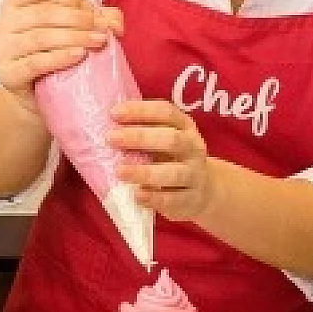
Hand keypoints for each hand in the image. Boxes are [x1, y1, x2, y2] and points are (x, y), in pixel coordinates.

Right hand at [0, 0, 120, 112]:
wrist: (37, 97)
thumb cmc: (54, 55)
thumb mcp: (73, 30)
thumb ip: (94, 19)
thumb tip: (114, 20)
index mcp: (15, 3)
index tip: (91, 9)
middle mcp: (3, 22)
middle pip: (42, 13)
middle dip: (78, 19)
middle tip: (103, 29)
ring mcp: (1, 49)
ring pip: (40, 37)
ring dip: (74, 37)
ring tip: (97, 41)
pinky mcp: (7, 74)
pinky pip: (35, 63)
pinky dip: (59, 57)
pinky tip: (79, 55)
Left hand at [111, 98, 214, 222]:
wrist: (205, 191)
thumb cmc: (173, 159)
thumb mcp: (165, 140)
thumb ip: (143, 132)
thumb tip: (108, 125)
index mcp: (185, 127)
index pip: (166, 112)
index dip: (140, 111)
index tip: (113, 113)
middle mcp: (193, 148)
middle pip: (171, 140)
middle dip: (139, 137)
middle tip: (111, 138)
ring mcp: (195, 175)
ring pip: (174, 173)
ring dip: (144, 171)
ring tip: (119, 171)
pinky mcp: (191, 200)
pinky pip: (172, 199)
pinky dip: (153, 197)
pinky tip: (136, 194)